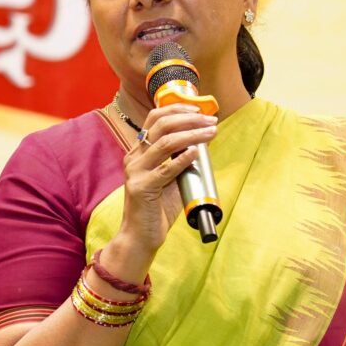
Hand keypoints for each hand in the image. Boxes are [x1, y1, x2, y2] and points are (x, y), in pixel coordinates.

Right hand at [118, 105, 217, 254]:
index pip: (155, 117)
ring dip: (193, 134)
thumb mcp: (171, 177)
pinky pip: (166, 169)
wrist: (141, 236)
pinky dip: (183, 158)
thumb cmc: (158, 207)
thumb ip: (181, 158)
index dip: (178, 109)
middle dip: (190, 119)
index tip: (199, 109)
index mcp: (139, 151)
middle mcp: (134, 157)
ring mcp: (136, 172)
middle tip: (211, 120)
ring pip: (165, 143)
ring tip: (211, 132)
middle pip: (161, 125)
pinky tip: (196, 152)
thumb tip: (203, 140)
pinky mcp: (142, 188)